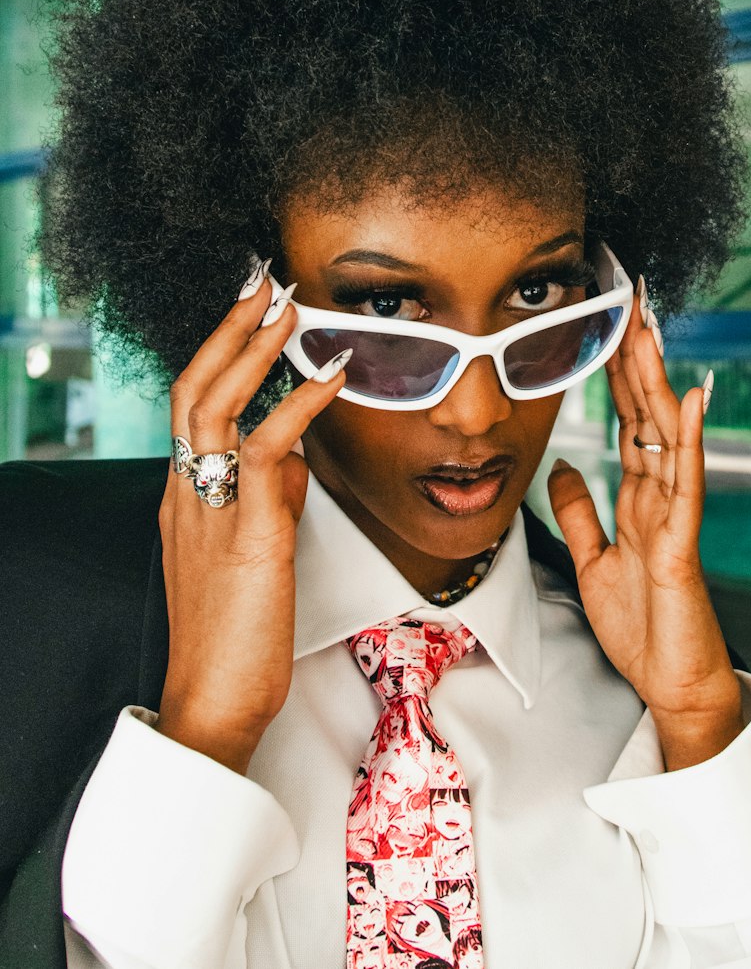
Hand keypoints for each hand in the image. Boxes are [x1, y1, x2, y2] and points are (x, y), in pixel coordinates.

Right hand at [156, 268, 347, 773]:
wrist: (214, 704)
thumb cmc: (235, 637)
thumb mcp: (246, 557)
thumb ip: (265, 502)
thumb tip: (293, 459)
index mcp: (183, 500)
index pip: (192, 408)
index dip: (219, 355)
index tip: (250, 316)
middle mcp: (187, 494)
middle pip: (192, 389)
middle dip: (227, 330)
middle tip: (263, 282)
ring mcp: (211, 510)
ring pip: (215, 405)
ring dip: (254, 348)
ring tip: (288, 306)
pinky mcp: (247, 534)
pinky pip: (268, 452)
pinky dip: (300, 405)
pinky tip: (331, 376)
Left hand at [547, 290, 741, 769]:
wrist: (671, 683)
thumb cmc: (642, 625)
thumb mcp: (594, 560)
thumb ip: (582, 511)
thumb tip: (564, 466)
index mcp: (640, 496)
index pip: (626, 420)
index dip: (614, 374)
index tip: (607, 325)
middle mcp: (661, 494)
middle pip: (645, 413)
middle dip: (635, 357)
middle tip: (630, 301)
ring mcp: (676, 514)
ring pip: (664, 434)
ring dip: (656, 381)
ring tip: (650, 331)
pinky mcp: (682, 542)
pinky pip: (685, 483)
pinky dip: (686, 439)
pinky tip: (687, 399)